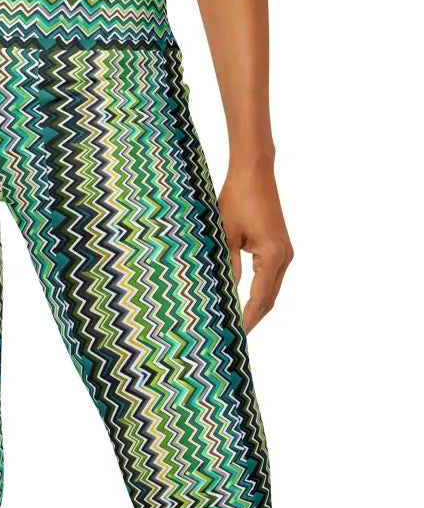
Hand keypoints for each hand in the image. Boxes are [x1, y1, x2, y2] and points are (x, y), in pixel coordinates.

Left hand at [218, 163, 292, 332]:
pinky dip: (259, 291)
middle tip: (235, 334)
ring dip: (257, 306)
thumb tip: (223, 292)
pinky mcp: (280, 247)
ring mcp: (285, 252)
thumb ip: (227, 265)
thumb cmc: (236, 200)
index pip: (260, 299)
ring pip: (271, 289)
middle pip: (270, 299)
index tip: (235, 333)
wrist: (254, 174)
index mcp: (272, 256)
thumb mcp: (224, 235)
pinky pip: (271, 277)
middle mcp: (284, 257)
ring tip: (238, 321)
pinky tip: (244, 299)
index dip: (248, 319)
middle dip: (253, 317)